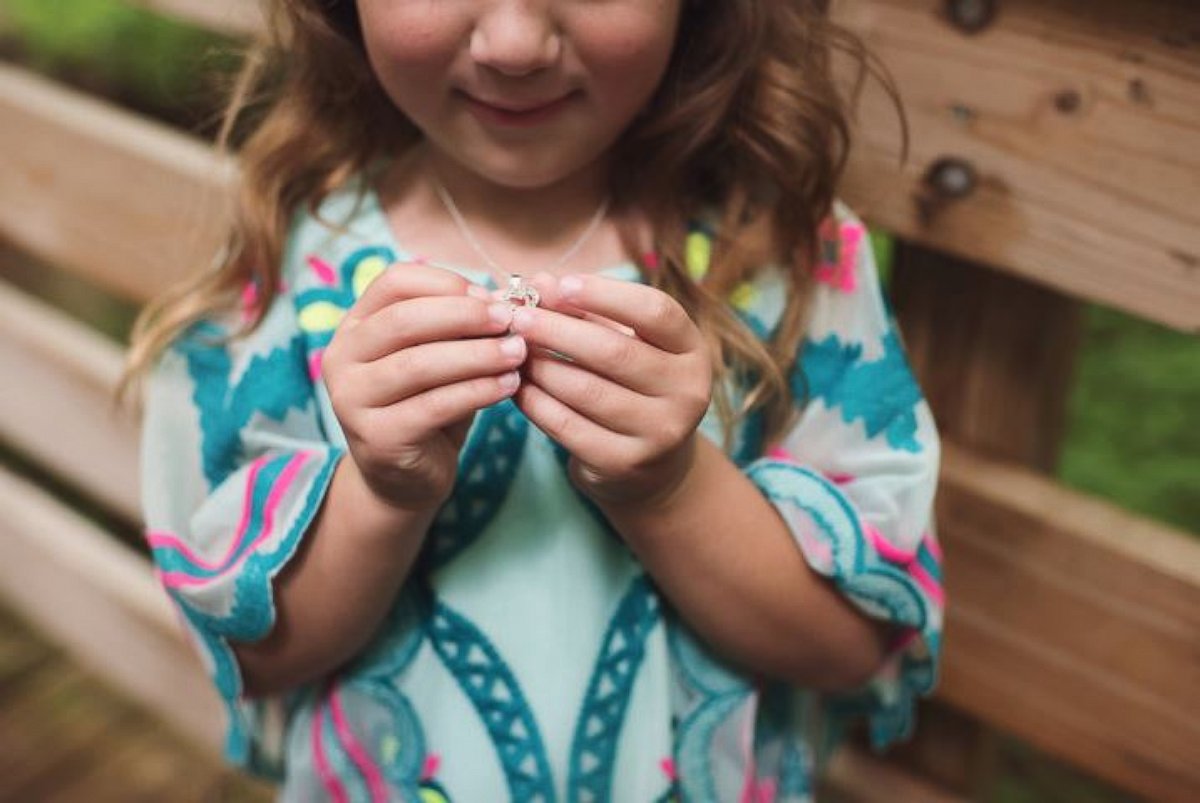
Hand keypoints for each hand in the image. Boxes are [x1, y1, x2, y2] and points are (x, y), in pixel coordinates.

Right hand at [322, 263, 525, 511]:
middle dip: (465, 316)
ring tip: (518, 353)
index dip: (446, 283)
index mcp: (355, 325)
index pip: (395, 282)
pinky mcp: (377, 438)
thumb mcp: (440, 357)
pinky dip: (478, 391)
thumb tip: (505, 298)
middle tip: (511, 321)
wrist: (404, 477)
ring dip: (477, 355)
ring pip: (419, 364)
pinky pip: (434, 406)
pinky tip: (509, 385)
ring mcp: (352, 400)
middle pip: (405, 320)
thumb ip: (460, 327)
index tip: (491, 297)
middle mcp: (342, 358)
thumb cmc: (427, 404)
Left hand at [510, 273, 711, 508]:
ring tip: (513, 350)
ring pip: (586, 391)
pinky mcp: (626, 463)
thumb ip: (588, 312)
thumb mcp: (625, 343)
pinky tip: (518, 386)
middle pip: (615, 352)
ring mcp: (660, 432)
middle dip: (558, 330)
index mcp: (692, 350)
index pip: (656, 311)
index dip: (605, 294)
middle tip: (519, 317)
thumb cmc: (633, 385)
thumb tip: (539, 283)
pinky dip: (536, 403)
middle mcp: (687, 392)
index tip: (561, 285)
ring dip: (540, 367)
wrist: (652, 463)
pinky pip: (569, 427)